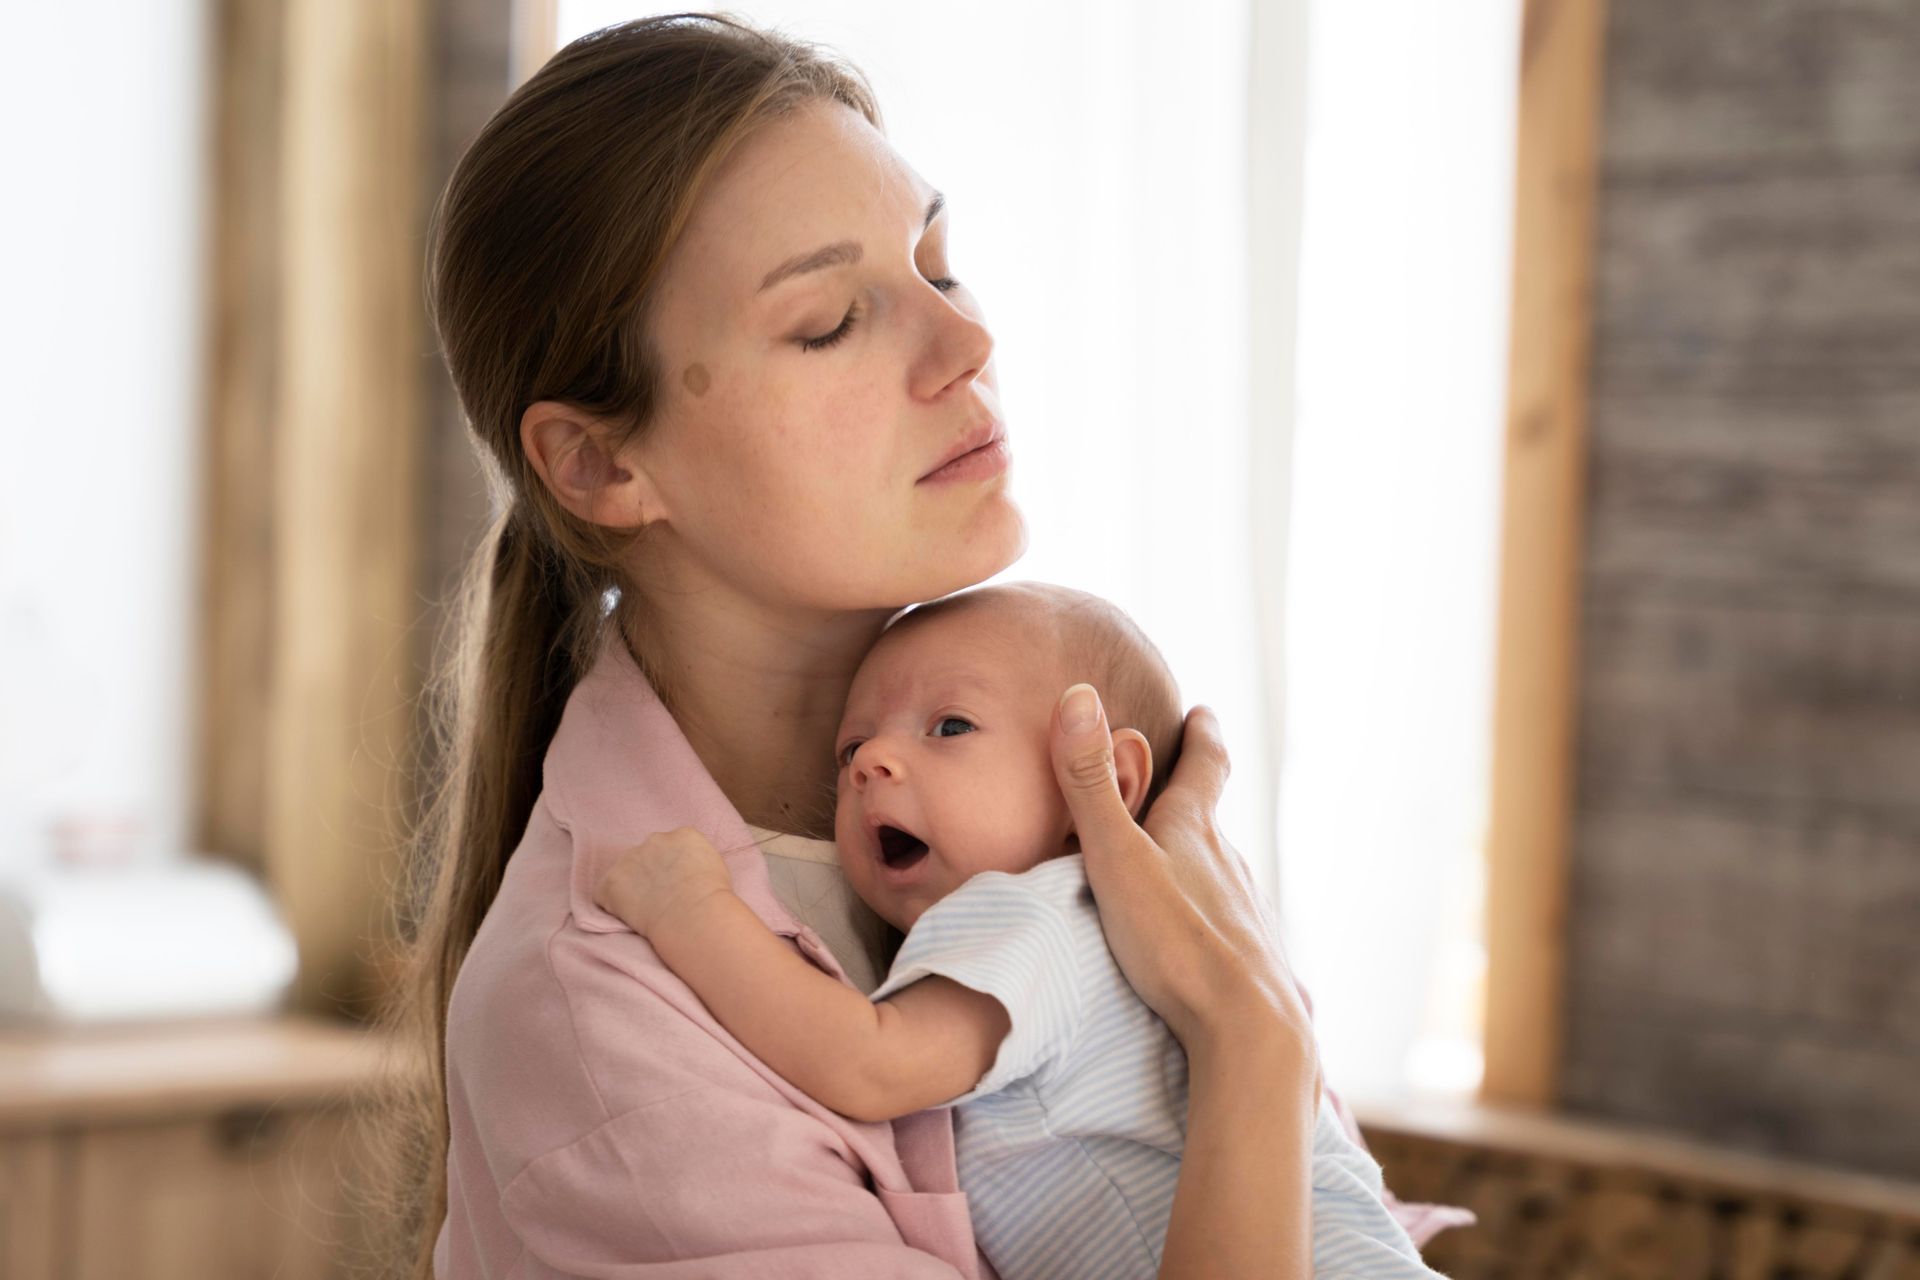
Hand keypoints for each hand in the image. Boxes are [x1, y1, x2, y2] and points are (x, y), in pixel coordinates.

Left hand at [592, 827, 734, 939]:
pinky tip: (632, 918)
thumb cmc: (713, 899)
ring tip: (647, 911)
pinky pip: (605, 895)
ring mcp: (629, 860)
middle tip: (661, 899)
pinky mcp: (610, 884)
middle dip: (649, 874)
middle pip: (647, 855)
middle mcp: (654, 839)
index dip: (672, 868)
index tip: (677, 885)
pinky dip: (614, 907)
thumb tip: (689, 870)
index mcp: (683, 834)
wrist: (694, 915)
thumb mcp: (716, 867)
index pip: (672, 846)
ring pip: (625, 874)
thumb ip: (696, 860)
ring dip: (632, 888)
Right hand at [1049, 684, 1314, 1076]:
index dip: (1202, 735)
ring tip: (1176, 867)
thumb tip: (1078, 696)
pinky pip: (1227, 925)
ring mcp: (1246, 912)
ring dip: (1200, 864)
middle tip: (1180, 785)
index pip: (1205, 765)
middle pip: (1211, 822)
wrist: (1248, 1028)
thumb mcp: (1115, 856)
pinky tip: (1197, 940)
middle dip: (1195, 802)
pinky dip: (1208, 917)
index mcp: (1194, 831)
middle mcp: (1229, 863)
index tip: (1203, 713)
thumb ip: (1089, 785)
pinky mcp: (1253, 959)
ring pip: (1221, 875)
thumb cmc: (1176, 941)